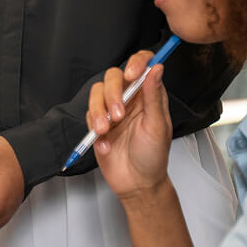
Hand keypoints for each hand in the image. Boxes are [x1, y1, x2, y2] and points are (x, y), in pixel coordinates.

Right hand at [88, 52, 172, 201]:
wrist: (136, 183)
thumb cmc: (153, 155)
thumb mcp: (158, 126)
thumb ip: (154, 96)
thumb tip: (157, 68)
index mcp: (147, 94)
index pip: (142, 64)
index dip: (137, 62)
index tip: (132, 74)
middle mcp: (129, 97)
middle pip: (113, 76)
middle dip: (112, 93)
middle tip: (118, 115)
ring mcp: (111, 109)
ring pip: (96, 92)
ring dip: (98, 111)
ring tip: (106, 130)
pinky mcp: (97, 122)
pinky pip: (88, 115)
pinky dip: (94, 129)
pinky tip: (105, 144)